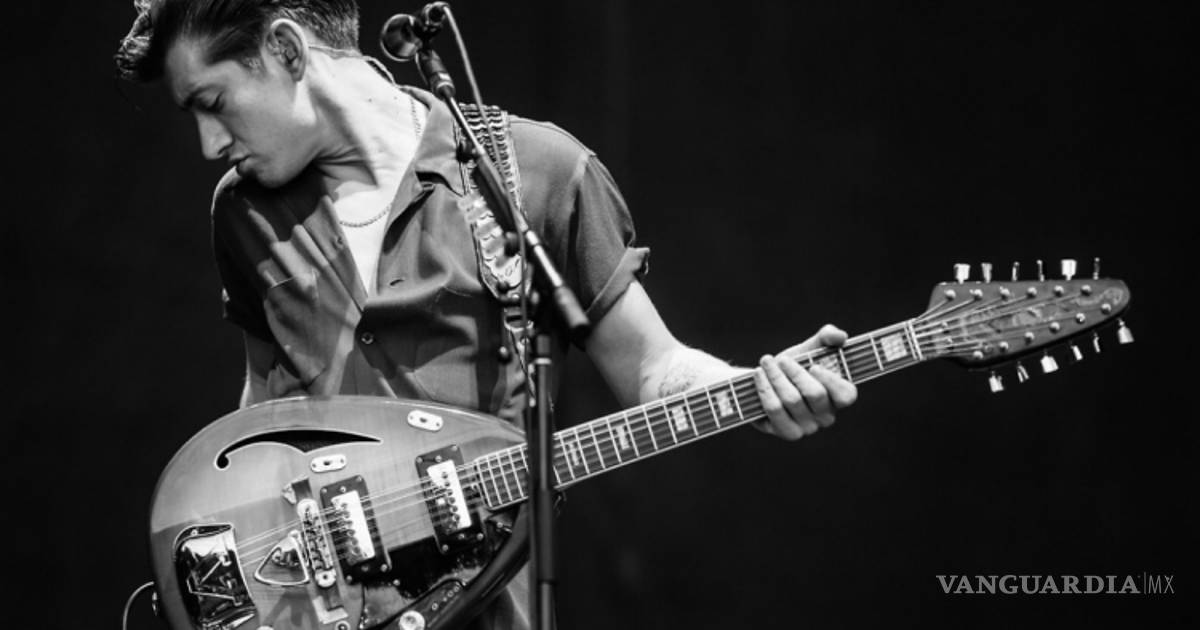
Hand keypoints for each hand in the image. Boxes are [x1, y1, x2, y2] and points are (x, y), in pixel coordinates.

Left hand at [754, 324, 858, 439]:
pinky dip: (764, 388)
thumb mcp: (810, 347)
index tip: (814, 365)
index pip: (846, 395)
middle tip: (782, 359)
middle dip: (795, 372)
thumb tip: (840, 336)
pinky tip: (759, 374)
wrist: (764, 379)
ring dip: (776, 376)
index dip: (831, 380)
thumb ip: (827, 337)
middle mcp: (826, 416)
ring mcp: (806, 428)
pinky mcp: (785, 431)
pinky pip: (774, 410)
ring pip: (792, 400)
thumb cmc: (793, 364)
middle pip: (815, 394)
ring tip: (766, 362)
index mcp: (838, 397)